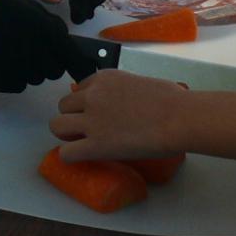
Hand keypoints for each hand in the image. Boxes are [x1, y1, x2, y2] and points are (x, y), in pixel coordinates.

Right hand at [0, 0, 97, 91]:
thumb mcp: (29, 7)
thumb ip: (50, 25)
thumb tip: (62, 40)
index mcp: (50, 32)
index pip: (74, 58)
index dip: (80, 65)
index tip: (83, 69)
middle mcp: (41, 55)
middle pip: (54, 70)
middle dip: (47, 62)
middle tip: (29, 49)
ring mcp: (23, 71)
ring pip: (35, 78)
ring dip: (28, 69)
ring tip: (9, 52)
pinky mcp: (5, 82)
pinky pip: (17, 84)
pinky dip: (12, 76)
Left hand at [50, 71, 186, 162]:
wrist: (179, 118)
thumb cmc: (173, 100)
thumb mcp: (141, 83)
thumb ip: (125, 90)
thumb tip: (131, 100)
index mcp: (104, 78)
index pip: (80, 88)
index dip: (86, 103)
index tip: (97, 113)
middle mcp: (92, 96)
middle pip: (63, 106)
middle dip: (73, 117)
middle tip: (88, 129)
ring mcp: (91, 121)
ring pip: (56, 126)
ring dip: (67, 134)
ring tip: (82, 143)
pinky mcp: (95, 145)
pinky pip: (66, 152)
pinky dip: (71, 156)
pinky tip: (83, 157)